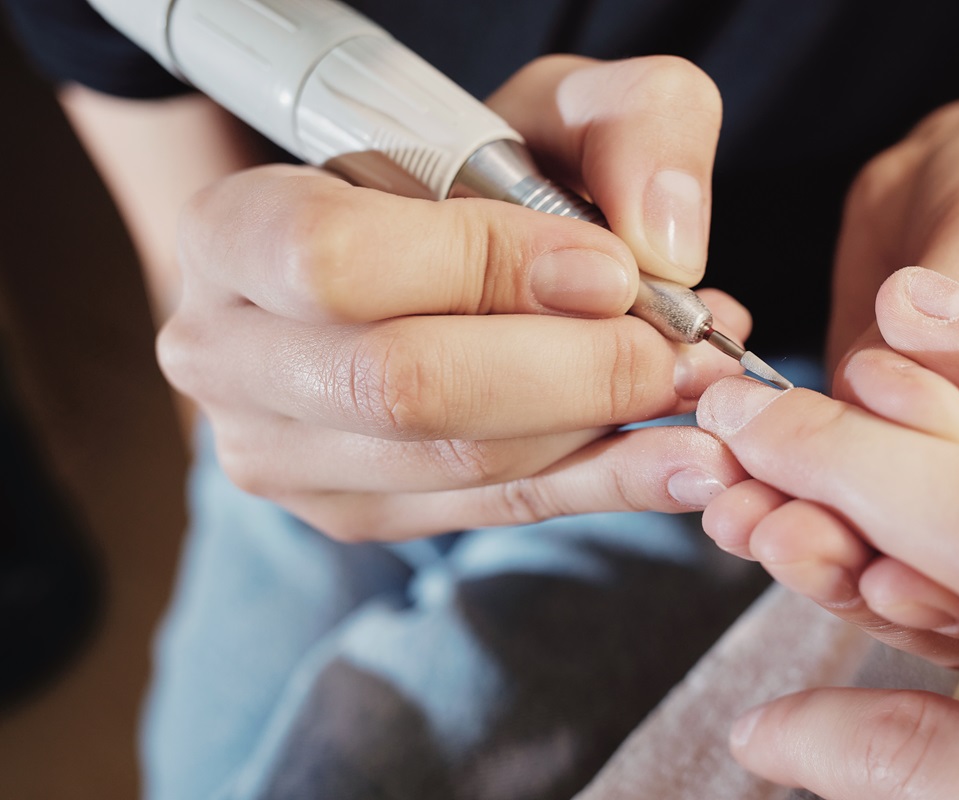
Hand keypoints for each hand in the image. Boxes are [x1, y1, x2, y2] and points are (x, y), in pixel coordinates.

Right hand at [156, 56, 749, 540]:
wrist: (403, 260)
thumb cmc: (465, 176)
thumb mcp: (546, 108)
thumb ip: (625, 128)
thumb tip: (666, 246)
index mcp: (233, 231)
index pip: (337, 259)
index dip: (485, 267)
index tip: (610, 269)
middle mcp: (231, 355)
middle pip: (402, 386)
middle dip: (573, 371)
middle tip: (679, 348)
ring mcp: (283, 454)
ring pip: (459, 465)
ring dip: (604, 431)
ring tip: (697, 389)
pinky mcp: (356, 512)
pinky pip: (492, 511)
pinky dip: (603, 485)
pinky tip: (680, 462)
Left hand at [779, 85, 958, 677]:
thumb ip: (951, 316)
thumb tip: (870, 376)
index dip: (952, 536)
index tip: (865, 505)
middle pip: (955, 577)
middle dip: (857, 558)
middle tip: (774, 530)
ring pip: (886, 563)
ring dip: (804, 547)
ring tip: (735, 515)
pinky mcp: (885, 477)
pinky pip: (834, 513)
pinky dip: (776, 508)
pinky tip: (728, 494)